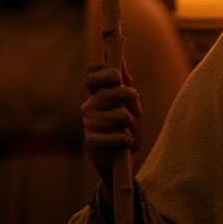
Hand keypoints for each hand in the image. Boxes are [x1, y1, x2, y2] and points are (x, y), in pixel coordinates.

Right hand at [82, 59, 141, 208]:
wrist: (124, 162)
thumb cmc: (127, 130)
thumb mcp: (131, 107)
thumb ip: (126, 85)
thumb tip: (122, 61)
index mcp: (97, 95)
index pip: (93, 75)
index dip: (106, 72)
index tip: (117, 77)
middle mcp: (89, 106)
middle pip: (114, 89)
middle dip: (130, 97)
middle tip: (133, 109)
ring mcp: (89, 123)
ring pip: (121, 114)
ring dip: (133, 125)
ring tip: (129, 132)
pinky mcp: (91, 141)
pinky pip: (119, 134)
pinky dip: (127, 139)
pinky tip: (124, 144)